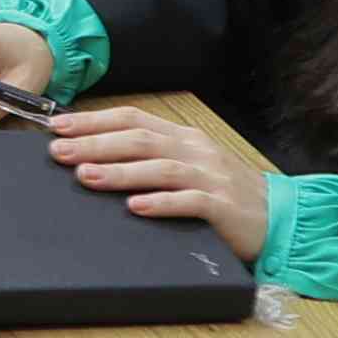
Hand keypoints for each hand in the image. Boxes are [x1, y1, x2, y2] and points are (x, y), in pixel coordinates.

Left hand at [42, 103, 268, 258]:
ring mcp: (212, 177)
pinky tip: (135, 207)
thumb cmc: (225, 193)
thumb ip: (151, 158)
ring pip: (161, 168)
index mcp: (184, 138)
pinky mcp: (225, 207)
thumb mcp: (189, 167)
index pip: (133, 119)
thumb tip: (94, 155)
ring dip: (120, 172)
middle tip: (59, 151)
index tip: (58, 126)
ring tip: (85, 176)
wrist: (279, 217)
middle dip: (96, 144)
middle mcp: (197, 151)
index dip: (94, 121)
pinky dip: (161, 203)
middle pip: (141, 140)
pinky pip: (191, 202)